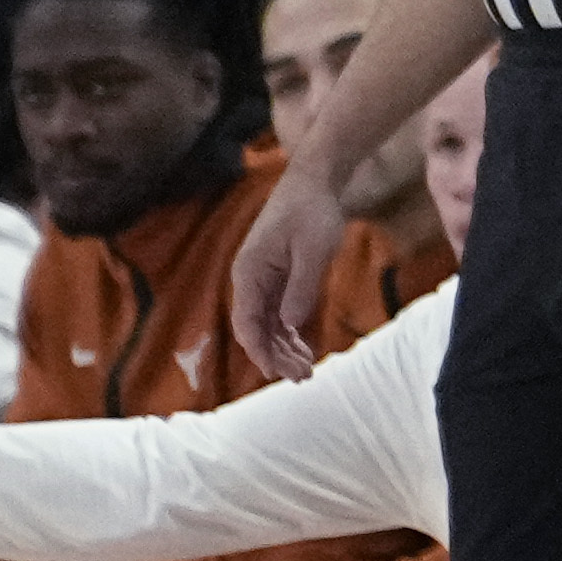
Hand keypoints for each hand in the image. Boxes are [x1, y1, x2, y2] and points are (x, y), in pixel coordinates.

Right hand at [229, 165, 353, 380]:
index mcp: (248, 273)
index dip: (261, 352)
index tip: (279, 374)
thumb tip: (289, 323)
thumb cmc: (312, 212)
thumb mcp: (313, 251)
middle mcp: (249, 279)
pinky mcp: (277, 276)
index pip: (247, 323)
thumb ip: (301, 287)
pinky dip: (289, 331)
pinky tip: (303, 348)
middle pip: (256, 328)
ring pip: (267, 324)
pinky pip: (277, 312)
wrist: (314, 183)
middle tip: (304, 377)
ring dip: (283, 348)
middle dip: (276, 356)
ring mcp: (262, 278)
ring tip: (306, 369)